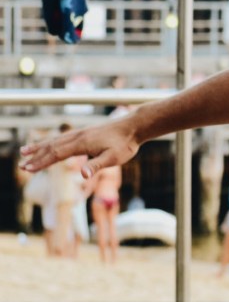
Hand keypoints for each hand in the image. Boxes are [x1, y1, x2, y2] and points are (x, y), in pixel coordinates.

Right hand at [20, 120, 138, 177]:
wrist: (134, 126)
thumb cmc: (125, 144)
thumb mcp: (113, 158)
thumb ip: (97, 166)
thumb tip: (83, 175)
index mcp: (82, 144)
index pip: (56, 154)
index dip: (41, 162)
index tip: (28, 169)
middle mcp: (78, 136)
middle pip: (51, 147)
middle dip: (36, 157)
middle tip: (22, 165)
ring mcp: (81, 133)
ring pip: (55, 140)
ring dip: (40, 147)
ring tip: (25, 150)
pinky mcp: (85, 133)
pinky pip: (63, 138)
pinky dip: (52, 142)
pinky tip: (49, 145)